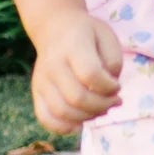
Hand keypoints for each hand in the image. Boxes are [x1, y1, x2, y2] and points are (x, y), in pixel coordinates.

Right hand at [32, 11, 123, 132]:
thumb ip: (113, 61)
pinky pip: (45, 118)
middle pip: (76, 97)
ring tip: (101, 110)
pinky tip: (79, 124)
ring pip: (62, 111)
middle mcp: (53, 64)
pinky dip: (63, 127)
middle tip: (114, 101)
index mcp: (73, 45)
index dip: (109, 86)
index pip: (90, 74)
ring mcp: (42, 80)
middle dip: (102, 105)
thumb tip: (110, 90)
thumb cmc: (87, 34)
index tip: (117, 85)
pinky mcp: (36, 92)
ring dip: (87, 117)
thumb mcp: (107, 36)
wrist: (54, 27)